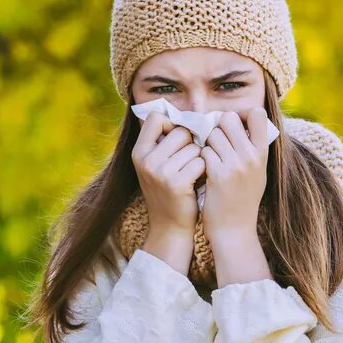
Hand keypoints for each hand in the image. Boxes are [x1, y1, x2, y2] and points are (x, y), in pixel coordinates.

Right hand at [131, 111, 204, 273]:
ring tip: (193, 174)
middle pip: (181, 130)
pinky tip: (199, 181)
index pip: (156, 117)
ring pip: (194, 146)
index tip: (180, 138)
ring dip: (200, 158)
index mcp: (138, 152)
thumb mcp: (155, 166)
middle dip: (192, 143)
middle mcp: (145, 160)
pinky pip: (201, 161)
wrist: (169, 228)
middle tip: (190, 161)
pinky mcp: (176, 183)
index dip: (173, 123)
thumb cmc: (169, 192)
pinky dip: (205, 170)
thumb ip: (163, 142)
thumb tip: (185, 114)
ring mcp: (160, 171)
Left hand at [199, 108, 269, 241]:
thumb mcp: (258, 172)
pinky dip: (200, 158)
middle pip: (228, 118)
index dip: (242, 114)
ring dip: (207, 143)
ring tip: (211, 158)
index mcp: (263, 153)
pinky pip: (203, 151)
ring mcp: (234, 165)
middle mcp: (251, 156)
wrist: (234, 230)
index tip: (235, 125)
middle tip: (217, 141)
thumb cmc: (243, 199)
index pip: (258, 114)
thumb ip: (253, 148)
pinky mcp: (217, 175)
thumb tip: (243, 121)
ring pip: (212, 134)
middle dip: (219, 127)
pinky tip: (204, 170)